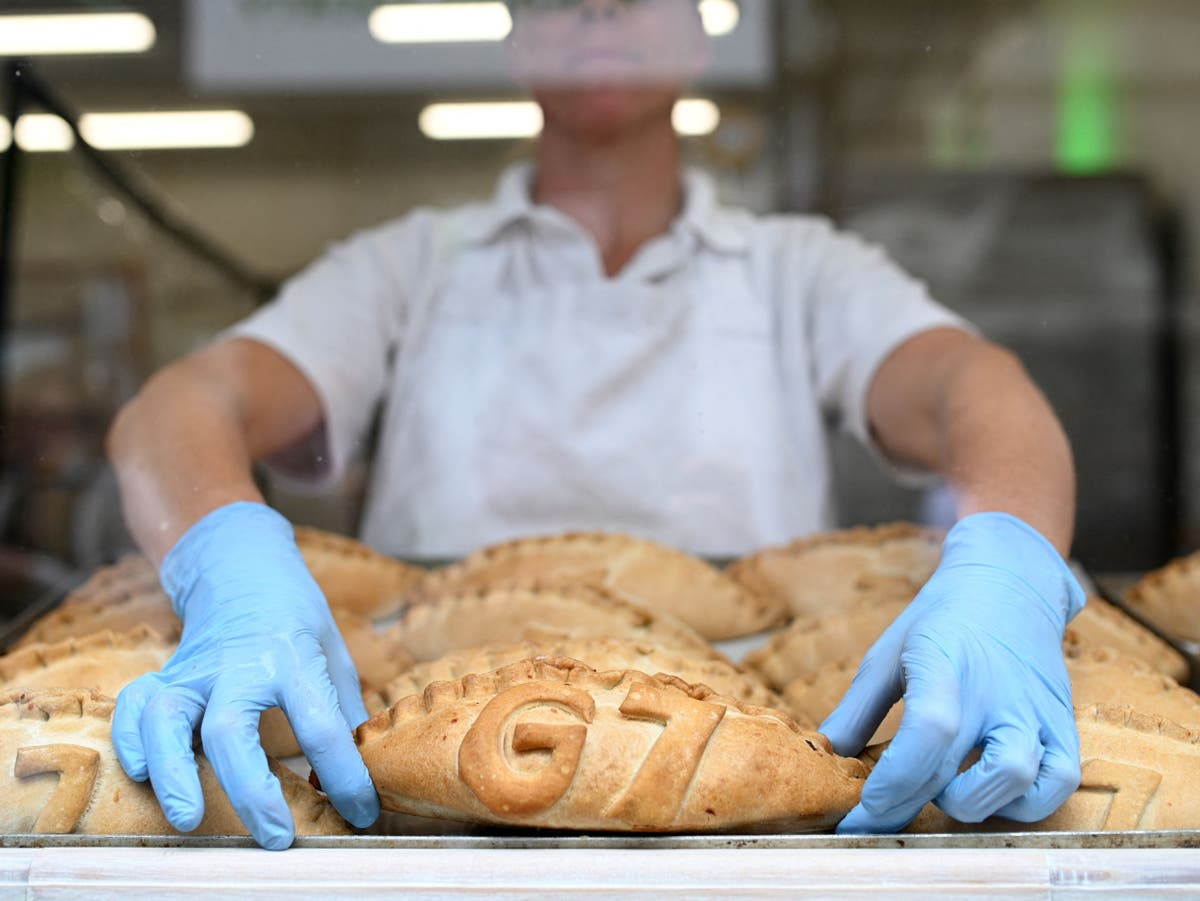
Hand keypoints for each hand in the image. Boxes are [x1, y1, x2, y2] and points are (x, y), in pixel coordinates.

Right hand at [112, 502, 379, 848]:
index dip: (345, 776)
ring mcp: (196, 669)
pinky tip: (143, 774)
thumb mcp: (334, 653)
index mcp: (295, 658)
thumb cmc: (297, 619)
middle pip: (231, 728)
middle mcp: (240, 664)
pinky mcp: (166, 673)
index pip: (322, 724)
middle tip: (275, 836)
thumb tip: (360, 776)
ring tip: (188, 818)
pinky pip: (135, 706)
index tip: (361, 813)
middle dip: (250, 789)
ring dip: (173, 771)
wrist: (242, 565)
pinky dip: (131, 741)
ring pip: (167, 718)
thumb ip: (343, 712)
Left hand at [820, 512, 1085, 833]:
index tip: (862, 812)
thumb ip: (857, 710)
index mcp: (943, 663)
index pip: (927, 731)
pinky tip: (991, 793)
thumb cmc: (938, 623)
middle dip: (908, 806)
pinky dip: (1026, 803)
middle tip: (880, 816)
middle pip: (959, 767)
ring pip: (1016, 780)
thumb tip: (825, 757)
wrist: (1008, 585)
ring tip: (942, 789)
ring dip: (971, 803)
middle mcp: (994, 689)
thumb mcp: (888, 654)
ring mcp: (1034, 707)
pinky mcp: (1064, 722)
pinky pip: (1059, 782)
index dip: (893, 782)